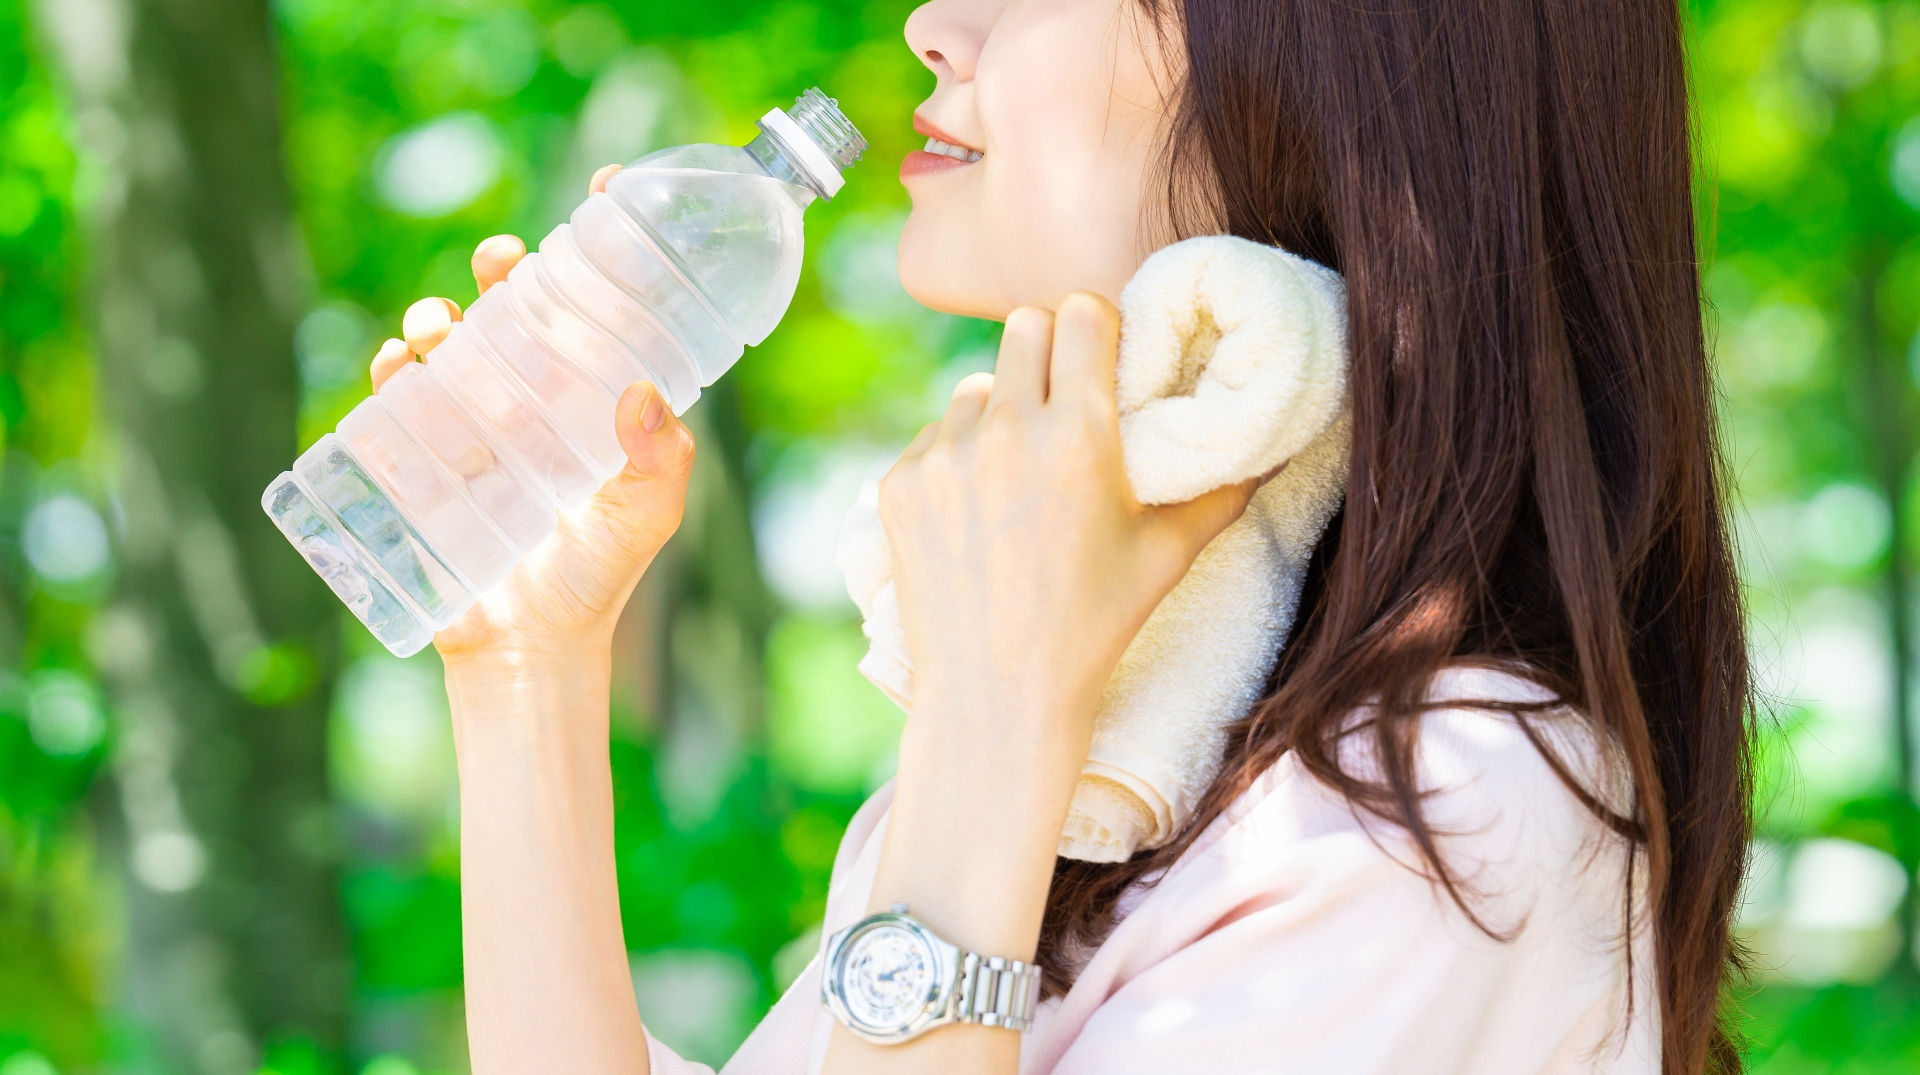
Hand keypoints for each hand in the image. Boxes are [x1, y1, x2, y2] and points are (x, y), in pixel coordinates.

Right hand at [367, 164, 695, 664]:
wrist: (528, 650)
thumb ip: (659, 463)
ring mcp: (473, 424)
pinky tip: (399, 366)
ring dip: (437, 315)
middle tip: (505, 259)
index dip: (600, 246)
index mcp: (593, 398)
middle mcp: (533, 398)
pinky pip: (396, 398)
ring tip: (441, 327)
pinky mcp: (422, 457)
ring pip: (450, 342)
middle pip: (518, 308)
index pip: (601, 307)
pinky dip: (391, 371)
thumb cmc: (595, 578)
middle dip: (506, 268)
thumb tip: (645, 394)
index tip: (602, 189)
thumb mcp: (645, 517)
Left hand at [826, 294, 1256, 1074]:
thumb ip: (1218, 491)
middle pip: (1022, 325)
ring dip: (996, 412)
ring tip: (1017, 476)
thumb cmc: (1094, 626)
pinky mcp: (900, 483)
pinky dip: (954, 461)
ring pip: (974, 387)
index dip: (1095, 328)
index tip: (1100, 354)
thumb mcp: (1167, 557)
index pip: (1081, 313)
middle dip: (1045, 351)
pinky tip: (976, 515)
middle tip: (1058, 399)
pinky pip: (932, 438)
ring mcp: (945, 455)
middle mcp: (1007, 431)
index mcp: (1080, 434)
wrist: (996, 693)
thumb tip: (1268, 447)